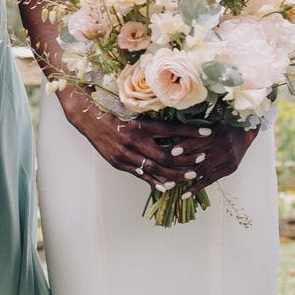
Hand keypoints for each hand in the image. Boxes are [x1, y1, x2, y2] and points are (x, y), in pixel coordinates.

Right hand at [58, 86, 254, 186]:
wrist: (87, 117)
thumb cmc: (112, 109)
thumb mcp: (132, 109)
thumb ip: (151, 115)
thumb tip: (175, 116)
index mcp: (139, 124)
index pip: (170, 130)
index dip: (190, 132)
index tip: (208, 133)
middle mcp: (133, 140)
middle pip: (165, 156)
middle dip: (186, 160)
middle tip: (201, 161)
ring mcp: (125, 154)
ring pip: (155, 169)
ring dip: (175, 174)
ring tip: (191, 176)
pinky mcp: (118, 163)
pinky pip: (140, 175)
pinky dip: (155, 181)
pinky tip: (167, 186)